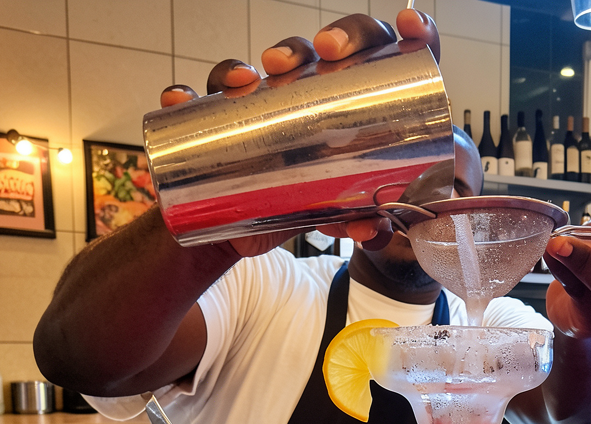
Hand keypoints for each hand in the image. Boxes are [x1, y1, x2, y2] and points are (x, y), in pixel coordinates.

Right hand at [157, 10, 439, 256]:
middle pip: (335, 45)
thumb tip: (368, 227)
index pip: (393, 58)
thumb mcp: (350, 216)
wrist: (264, 228)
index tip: (409, 27)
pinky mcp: (234, 122)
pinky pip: (207, 100)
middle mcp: (320, 89)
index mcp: (363, 104)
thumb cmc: (318, 206)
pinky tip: (180, 98)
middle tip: (329, 49)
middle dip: (337, 37)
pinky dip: (189, 97)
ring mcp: (276, 101)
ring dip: (269, 58)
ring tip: (257, 77)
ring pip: (273, 64)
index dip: (410, 33)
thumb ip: (365, 222)